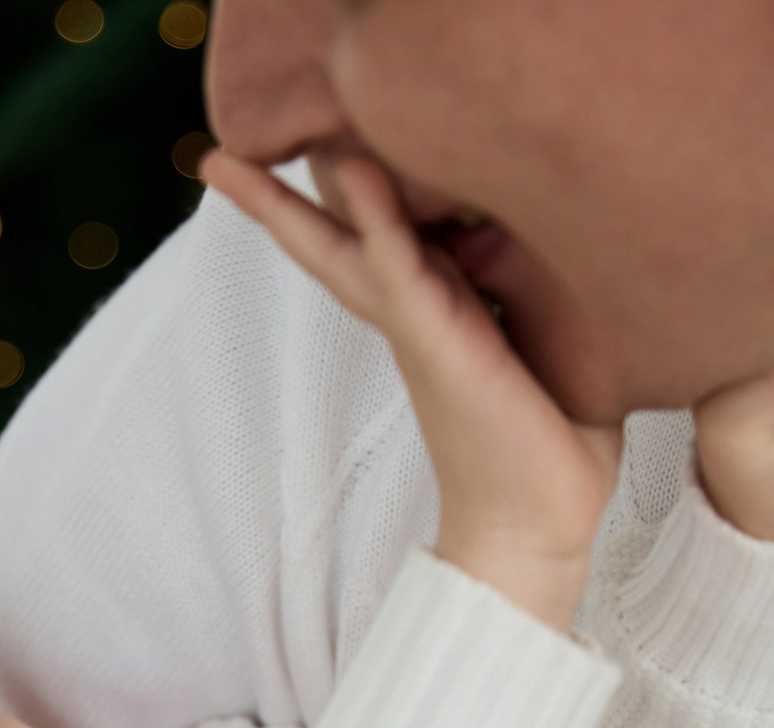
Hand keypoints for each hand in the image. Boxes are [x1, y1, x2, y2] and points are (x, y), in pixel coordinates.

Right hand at [202, 146, 620, 632]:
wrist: (536, 531)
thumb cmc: (551, 447)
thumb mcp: (553, 347)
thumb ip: (537, 289)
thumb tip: (550, 236)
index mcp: (439, 315)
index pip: (384, 243)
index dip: (352, 196)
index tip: (316, 150)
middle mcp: (416, 318)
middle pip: (334, 245)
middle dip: (277, 202)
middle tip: (220, 158)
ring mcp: (419, 330)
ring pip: (344, 249)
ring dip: (288, 202)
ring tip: (233, 160)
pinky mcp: (438, 343)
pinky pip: (401, 268)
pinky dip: (377, 218)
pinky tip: (352, 169)